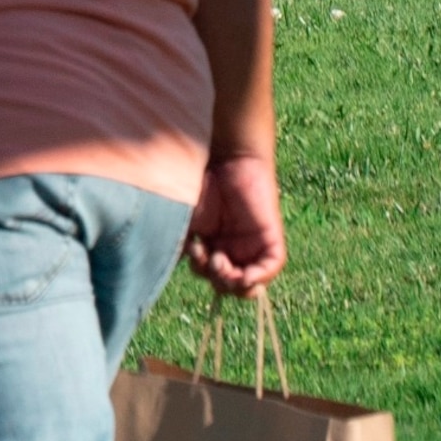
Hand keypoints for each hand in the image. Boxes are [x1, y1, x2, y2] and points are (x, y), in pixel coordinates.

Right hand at [184, 151, 284, 294]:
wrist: (224, 157)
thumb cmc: (198, 182)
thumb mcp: (184, 218)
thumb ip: (181, 243)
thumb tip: (170, 265)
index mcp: (212, 244)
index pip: (212, 275)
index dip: (206, 277)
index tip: (195, 262)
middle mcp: (233, 247)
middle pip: (229, 282)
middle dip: (217, 280)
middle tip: (208, 260)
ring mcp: (253, 245)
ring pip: (250, 281)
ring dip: (234, 283)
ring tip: (220, 263)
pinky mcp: (270, 239)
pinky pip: (271, 267)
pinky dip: (259, 277)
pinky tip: (245, 277)